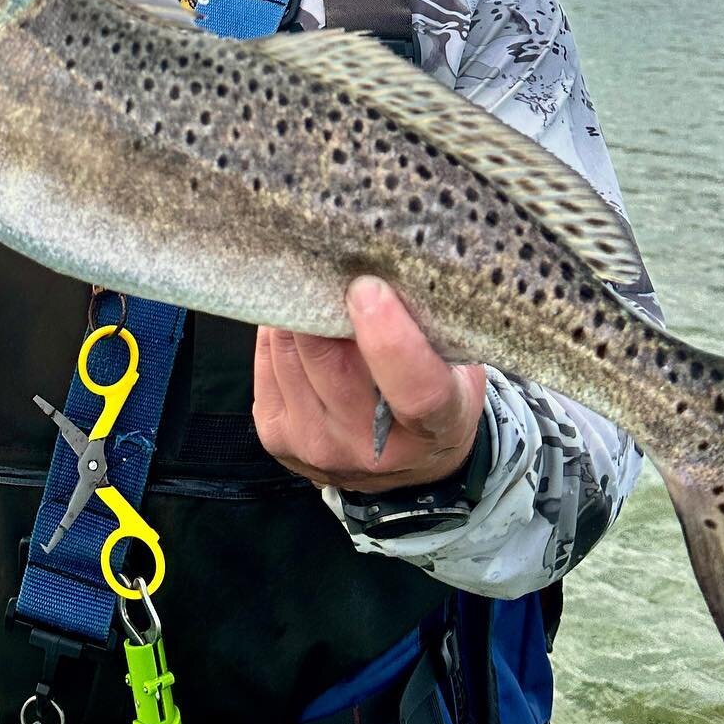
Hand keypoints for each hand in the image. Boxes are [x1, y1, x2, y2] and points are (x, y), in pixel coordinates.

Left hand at [253, 276, 485, 492]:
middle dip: (322, 302)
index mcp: (433, 427)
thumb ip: (428, 328)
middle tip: (325, 260)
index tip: (371, 289)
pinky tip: (296, 320)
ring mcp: (317, 446)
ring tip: (312, 286)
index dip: (390, 339)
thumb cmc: (436, 392)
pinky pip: (267, 363)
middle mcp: (370, 447)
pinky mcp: (278, 438)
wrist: (406, 463)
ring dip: (297, 313)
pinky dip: (277, 333)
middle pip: (329, 361)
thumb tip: (381, 270)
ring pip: (289, 354)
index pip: (415, 391)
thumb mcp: (457, 365)